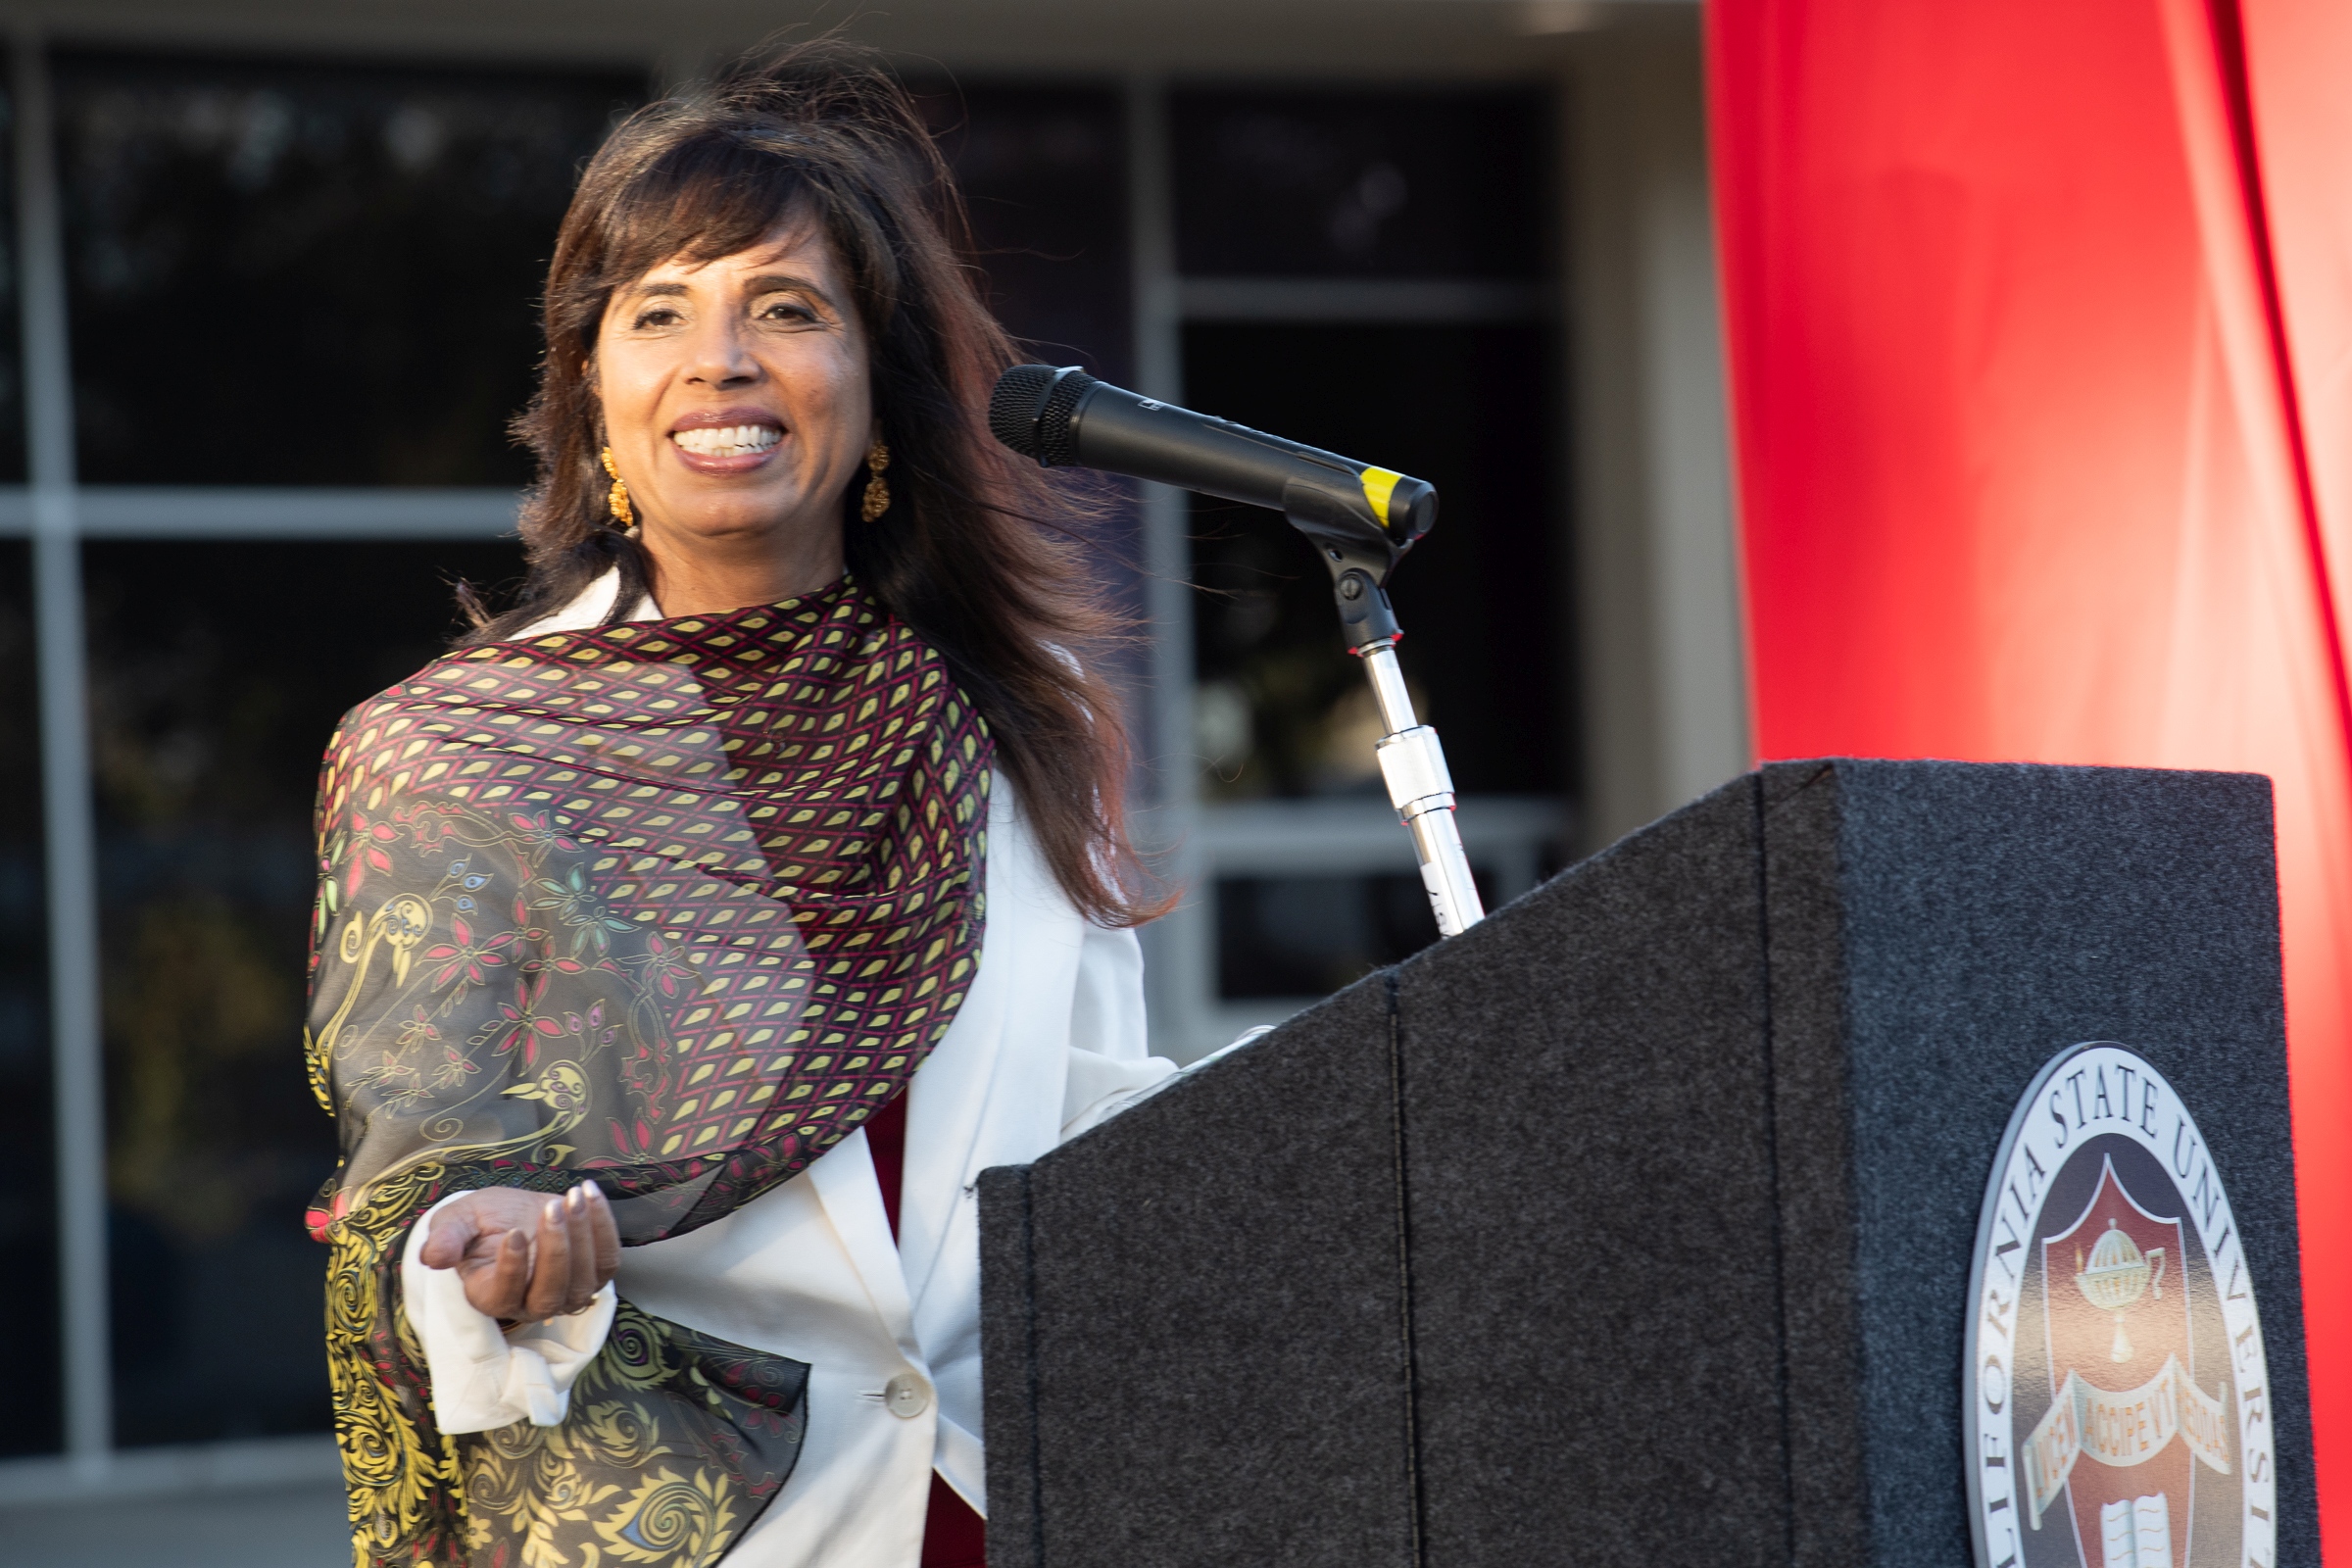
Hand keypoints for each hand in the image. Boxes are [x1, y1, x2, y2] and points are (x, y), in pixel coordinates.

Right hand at [418, 1182, 619, 1323]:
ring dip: (582, 1235)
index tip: (513, 1232)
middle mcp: (530, 1304)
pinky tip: (589, 1194)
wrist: (515, 1211)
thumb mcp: (457, 1221)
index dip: (511, 1270)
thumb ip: (446, 1237)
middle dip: (555, 1250)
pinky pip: (608, 1261)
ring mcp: (566, 1294)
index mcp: (490, 1295)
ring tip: (572, 1196)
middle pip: (549, 1294)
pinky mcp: (594, 1275)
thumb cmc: (483, 1220)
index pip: (503, 1297)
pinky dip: (603, 1227)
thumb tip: (432, 1257)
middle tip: (551, 1208)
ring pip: (583, 1280)